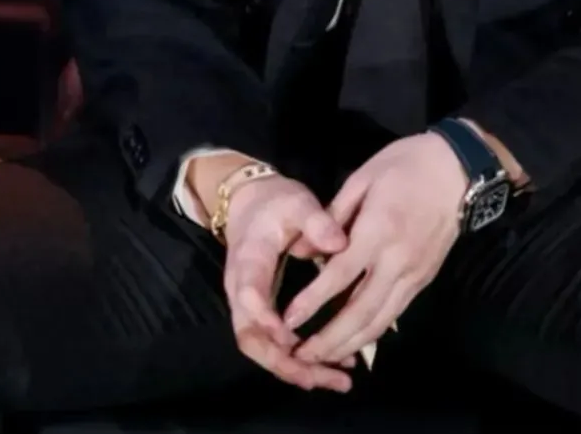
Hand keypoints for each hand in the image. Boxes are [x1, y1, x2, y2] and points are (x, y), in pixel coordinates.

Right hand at [222, 174, 353, 392]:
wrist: (249, 201)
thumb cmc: (274, 201)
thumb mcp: (297, 201)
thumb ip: (316, 220)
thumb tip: (340, 243)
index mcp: (248, 262)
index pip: (250, 297)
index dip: (266, 320)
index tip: (291, 338)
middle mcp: (240, 292)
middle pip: (252, 339)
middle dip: (285, 363)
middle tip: (324, 376)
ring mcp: (247, 306)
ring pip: (262, 349)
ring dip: (294, 369)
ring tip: (336, 380)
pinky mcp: (259, 313)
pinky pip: (271, 345)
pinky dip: (297, 360)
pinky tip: (329, 366)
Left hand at [285, 133, 467, 368]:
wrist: (458, 169)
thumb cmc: (407, 164)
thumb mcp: (363, 177)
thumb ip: (332, 215)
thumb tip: (303, 249)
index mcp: (377, 231)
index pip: (339, 276)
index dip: (313, 301)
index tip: (289, 320)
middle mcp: (396, 261)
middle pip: (360, 311)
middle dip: (330, 339)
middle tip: (301, 357)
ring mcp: (413, 275)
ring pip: (379, 320)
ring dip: (350, 344)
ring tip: (323, 359)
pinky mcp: (424, 280)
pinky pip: (394, 313)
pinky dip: (373, 333)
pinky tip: (355, 342)